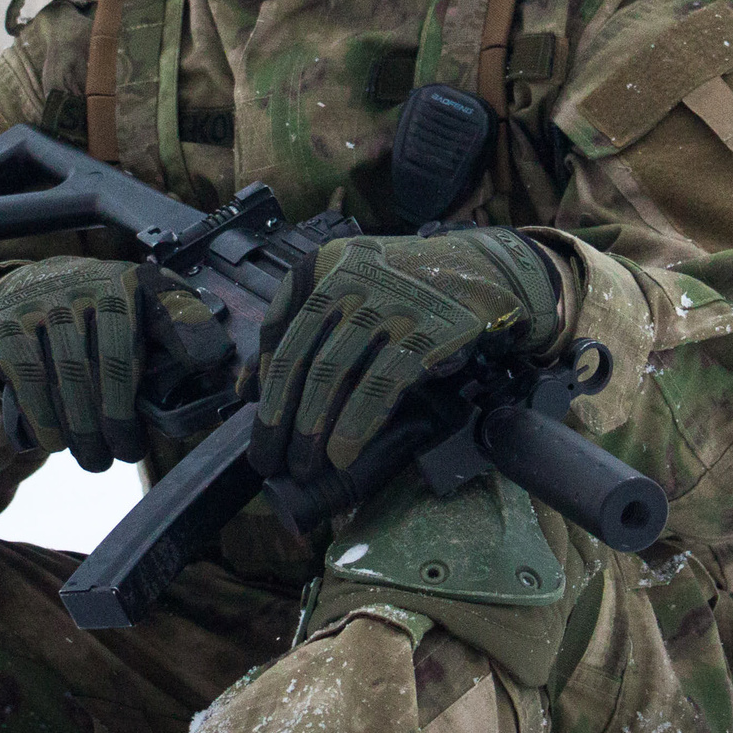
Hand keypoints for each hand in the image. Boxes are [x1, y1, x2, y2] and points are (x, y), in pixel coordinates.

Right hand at [0, 257, 207, 470]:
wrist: (31, 288)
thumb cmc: (102, 311)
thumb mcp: (145, 307)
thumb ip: (180, 327)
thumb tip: (215, 357)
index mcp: (127, 281)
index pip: (152, 324)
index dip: (167, 361)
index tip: (173, 406)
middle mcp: (85, 283)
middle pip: (104, 364)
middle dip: (115, 421)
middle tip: (123, 454)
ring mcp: (43, 301)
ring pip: (66, 376)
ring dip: (82, 429)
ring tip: (94, 458)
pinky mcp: (6, 321)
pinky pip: (28, 378)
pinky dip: (43, 417)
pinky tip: (56, 441)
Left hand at [248, 228, 564, 482]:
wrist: (486, 271)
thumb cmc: (407, 292)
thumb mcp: (349, 294)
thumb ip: (298, 331)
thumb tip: (246, 386)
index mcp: (327, 265)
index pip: (280, 326)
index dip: (264, 381)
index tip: (259, 423)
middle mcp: (355, 276)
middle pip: (303, 353)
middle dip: (280, 415)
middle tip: (271, 458)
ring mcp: (394, 301)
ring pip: (335, 370)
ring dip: (313, 427)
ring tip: (304, 466)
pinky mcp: (430, 329)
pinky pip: (382, 382)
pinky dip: (356, 423)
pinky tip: (343, 453)